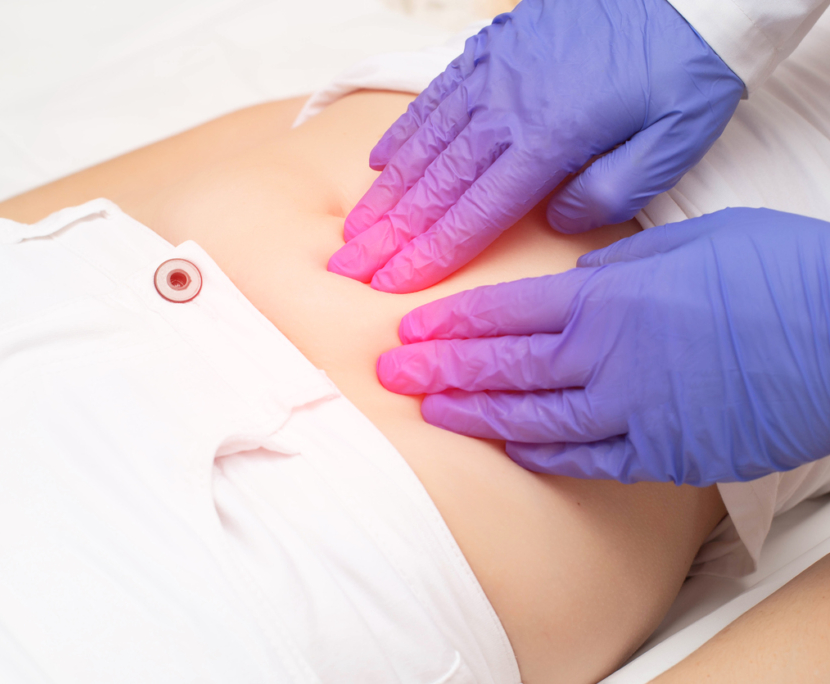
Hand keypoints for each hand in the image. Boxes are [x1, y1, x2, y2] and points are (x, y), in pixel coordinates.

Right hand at [328, 0, 743, 292]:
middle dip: (389, 233)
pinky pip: (435, 98)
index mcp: (549, 141)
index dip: (428, 254)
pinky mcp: (493, 49)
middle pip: (435, 186)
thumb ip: (609, 193)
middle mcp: (507, 110)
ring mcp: (494, 75)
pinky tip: (380, 162)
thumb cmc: (685, 65)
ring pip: (425, 146)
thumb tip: (555, 220)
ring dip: (386, 192)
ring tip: (354, 226)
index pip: (473, 214)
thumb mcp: (673, 142)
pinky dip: (403, 133)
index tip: (390, 283)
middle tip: (349, 265)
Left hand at [376, 208, 829, 485]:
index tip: (410, 330)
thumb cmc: (774, 270)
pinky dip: (542, 453)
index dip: (450, 323)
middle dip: (439, 369)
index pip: (503, 312)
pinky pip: (586, 457)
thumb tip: (572, 274)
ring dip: (475, 413)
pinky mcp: (663, 451)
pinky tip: (510, 449)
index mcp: (606, 296)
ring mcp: (630, 410)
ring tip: (430, 412)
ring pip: (531, 415)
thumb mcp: (684, 241)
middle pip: (502, 365)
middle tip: (391, 373)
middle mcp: (604, 356)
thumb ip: (616, 264)